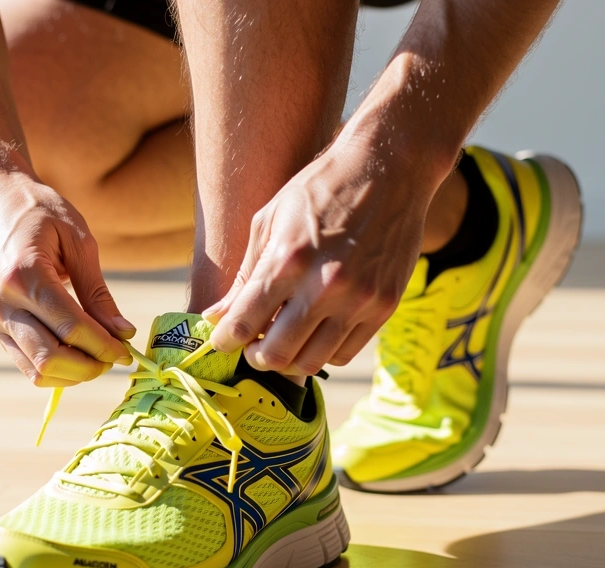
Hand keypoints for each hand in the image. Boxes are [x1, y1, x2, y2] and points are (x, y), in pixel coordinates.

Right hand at [0, 171, 134, 386]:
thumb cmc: (39, 211)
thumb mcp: (78, 241)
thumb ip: (98, 292)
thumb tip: (123, 333)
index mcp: (25, 273)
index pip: (72, 327)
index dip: (105, 347)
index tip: (127, 352)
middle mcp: (0, 300)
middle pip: (50, 357)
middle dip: (90, 366)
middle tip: (114, 358)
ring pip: (35, 369)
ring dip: (72, 373)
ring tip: (96, 357)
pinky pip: (22, 360)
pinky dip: (53, 366)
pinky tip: (74, 352)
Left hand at [204, 141, 441, 374]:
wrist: (389, 168)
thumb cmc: (321, 188)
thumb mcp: (270, 220)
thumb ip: (245, 275)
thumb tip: (215, 316)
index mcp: (288, 260)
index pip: (243, 323)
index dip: (225, 340)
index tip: (222, 341)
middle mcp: (324, 286)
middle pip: (276, 354)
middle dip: (255, 356)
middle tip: (252, 346)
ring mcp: (358, 300)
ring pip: (311, 362)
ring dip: (289, 361)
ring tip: (282, 342)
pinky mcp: (384, 306)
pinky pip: (345, 354)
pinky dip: (322, 352)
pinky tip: (314, 333)